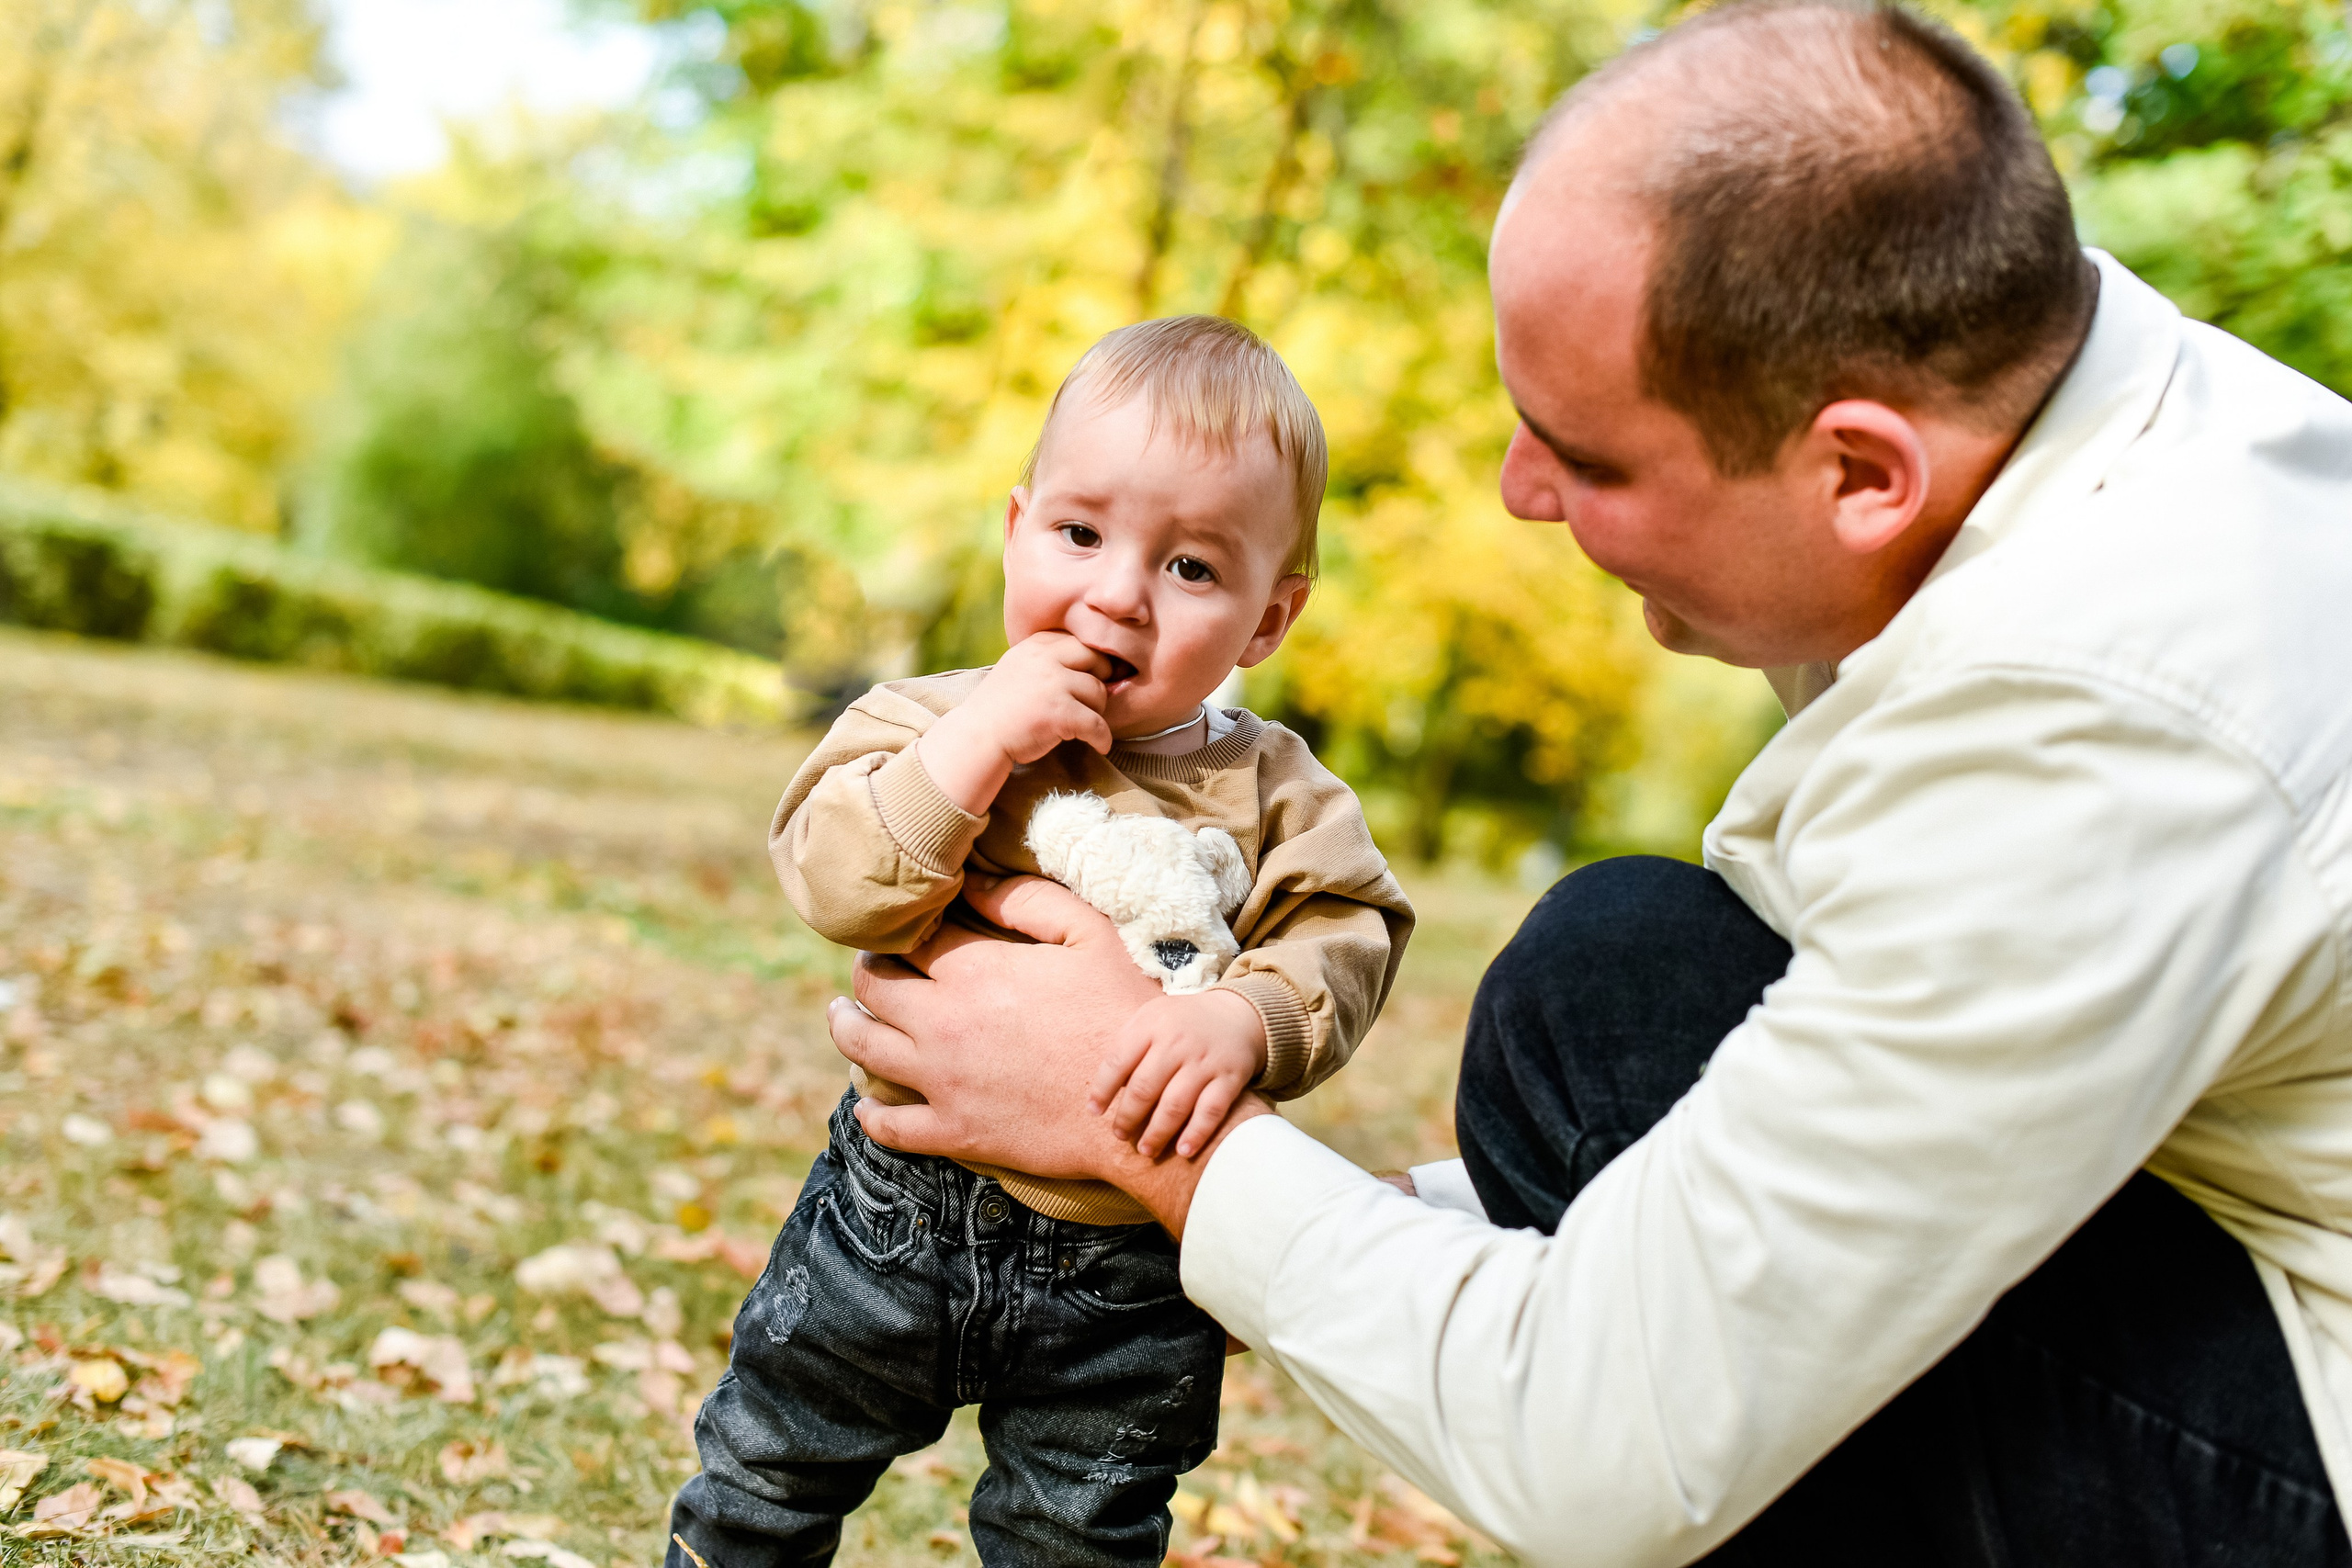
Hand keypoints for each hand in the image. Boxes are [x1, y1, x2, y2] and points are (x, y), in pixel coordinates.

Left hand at [829, 874, 1272, 1235]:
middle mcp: (942, 1022)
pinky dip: (870, 1113)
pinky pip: (889, 1125)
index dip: (905, 924)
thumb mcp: (1088, 935)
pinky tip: (867, 1103)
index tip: (909, 925)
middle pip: (873, 985)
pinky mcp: (953, 1130)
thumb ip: (1025, 899)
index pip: (911, 934)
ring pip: (863, 1048)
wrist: (1140, 1104)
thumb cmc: (1122, 1011)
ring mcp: (941, 1081)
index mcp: (974, 969)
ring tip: (845, 1016)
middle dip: (867, 969)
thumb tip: (970, 880)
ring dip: (846, 1025)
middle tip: (873, 965)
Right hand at [920, 632, 1112, 814]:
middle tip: (1092, 701)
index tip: (1094, 677)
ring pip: (1099, 692)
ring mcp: (1053, 684)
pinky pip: (1098, 724)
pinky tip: (1099, 744)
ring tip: (1082, 723)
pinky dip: (1103, 738)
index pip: (1081, 642)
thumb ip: (1048, 658)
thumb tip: (1094, 659)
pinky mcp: (1060, 713)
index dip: (1093, 661)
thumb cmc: (1000, 707)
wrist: (977, 738)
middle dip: (1102, 679)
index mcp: (1036, 645)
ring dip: (1097, 711)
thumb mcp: (1019, 666)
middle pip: (1098, 660)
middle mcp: (1046, 658)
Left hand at [1091, 989, 1266, 1158]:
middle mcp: (1178, 1042)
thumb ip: (1127, 1048)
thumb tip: (1105, 1093)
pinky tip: (1183, 1151)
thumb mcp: (1151, 1019)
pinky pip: (1211, 1111)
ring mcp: (1205, 1060)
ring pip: (1175, 1104)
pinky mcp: (1230, 1077)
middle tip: (1120, 1135)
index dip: (1102, 1090)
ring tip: (1146, 1149)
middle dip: (1128, 1117)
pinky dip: (1197, 1133)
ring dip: (1157, 1132)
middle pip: (1144, 1088)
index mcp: (1152, 1024)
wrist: (1236, 1014)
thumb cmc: (1182, 1024)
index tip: (1094, 1112)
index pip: (1118, 1061)